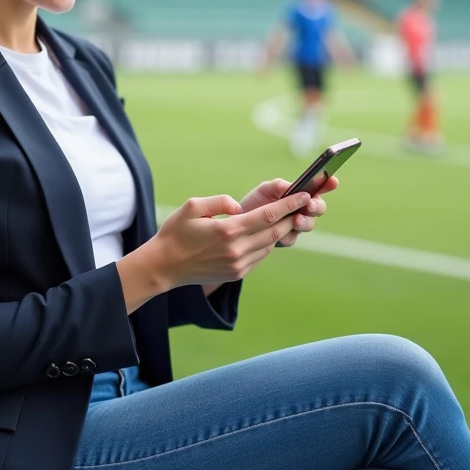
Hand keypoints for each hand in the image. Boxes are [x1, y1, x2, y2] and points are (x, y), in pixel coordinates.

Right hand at [150, 191, 311, 286]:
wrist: (164, 266)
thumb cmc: (176, 233)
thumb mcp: (193, 207)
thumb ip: (220, 201)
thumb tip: (240, 206)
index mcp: (228, 230)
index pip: (268, 215)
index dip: (289, 205)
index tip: (304, 196)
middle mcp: (237, 250)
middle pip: (275, 231)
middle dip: (291, 217)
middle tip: (304, 205)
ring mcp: (238, 265)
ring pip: (269, 245)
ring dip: (281, 231)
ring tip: (289, 218)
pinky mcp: (236, 274)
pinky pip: (259, 256)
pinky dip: (266, 244)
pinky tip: (267, 234)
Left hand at [239, 177, 336, 246]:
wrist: (238, 224)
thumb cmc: (254, 203)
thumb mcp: (265, 190)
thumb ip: (279, 186)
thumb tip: (292, 187)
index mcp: (298, 193)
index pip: (318, 188)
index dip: (328, 184)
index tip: (332, 181)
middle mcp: (301, 208)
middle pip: (318, 208)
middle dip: (316, 206)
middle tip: (309, 205)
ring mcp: (295, 224)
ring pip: (309, 224)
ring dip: (305, 222)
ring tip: (296, 220)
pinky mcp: (286, 238)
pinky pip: (292, 237)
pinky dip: (288, 234)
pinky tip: (281, 234)